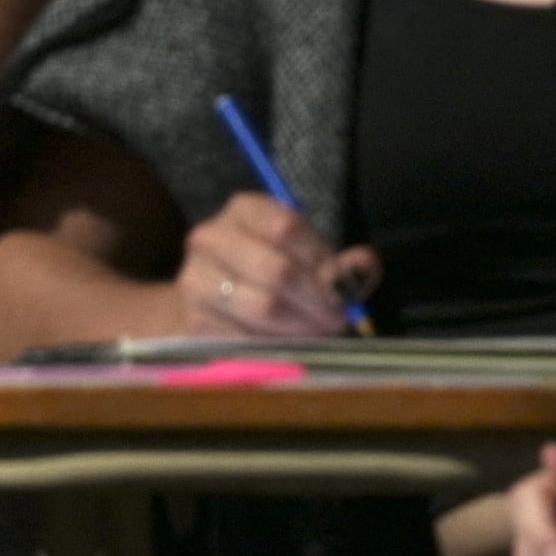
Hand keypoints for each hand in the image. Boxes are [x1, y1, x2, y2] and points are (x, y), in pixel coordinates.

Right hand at [178, 192, 373, 339]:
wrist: (217, 298)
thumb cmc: (270, 269)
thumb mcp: (304, 255)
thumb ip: (337, 263)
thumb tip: (363, 266)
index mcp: (242, 209)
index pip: (285, 227)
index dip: (321, 259)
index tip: (341, 285)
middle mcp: (209, 238)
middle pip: (276, 270)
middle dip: (316, 300)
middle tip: (337, 319)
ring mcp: (195, 280)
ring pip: (262, 307)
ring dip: (301, 327)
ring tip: (318, 334)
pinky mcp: (193, 320)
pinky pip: (245, 338)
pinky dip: (275, 346)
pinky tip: (289, 345)